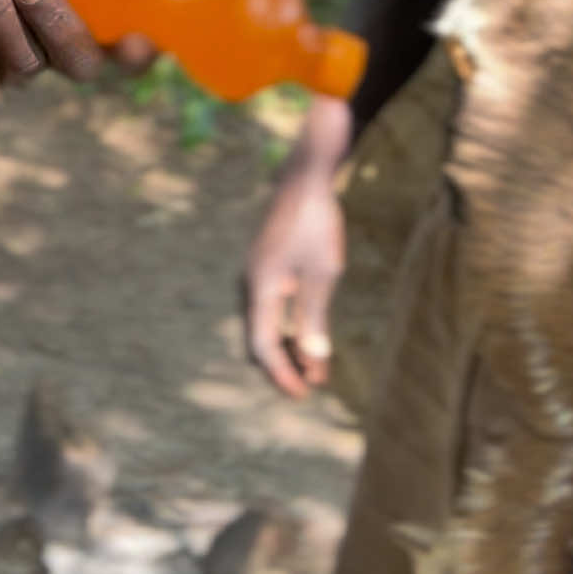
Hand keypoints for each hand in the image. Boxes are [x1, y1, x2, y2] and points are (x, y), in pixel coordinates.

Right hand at [242, 169, 344, 397]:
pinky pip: (268, 305)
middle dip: (283, 364)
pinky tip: (307, 329)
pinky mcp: (265, 264)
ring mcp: (256, 272)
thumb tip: (313, 364)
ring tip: (314, 363)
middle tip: (311, 384)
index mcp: (260, 287)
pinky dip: (285, 325)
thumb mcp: (322, 275)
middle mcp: (251, 282)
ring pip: (263, 322)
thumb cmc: (316, 226)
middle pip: (258, 337)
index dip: (282, 373)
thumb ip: (315, 320)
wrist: (305, 179)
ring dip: (286, 345)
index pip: (262, 344)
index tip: (305, 394)